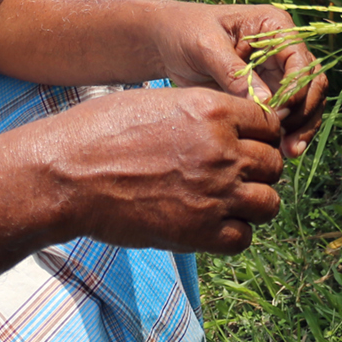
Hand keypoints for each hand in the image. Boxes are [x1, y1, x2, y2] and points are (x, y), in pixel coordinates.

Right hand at [34, 88, 285, 252]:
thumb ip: (203, 114)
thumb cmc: (103, 132)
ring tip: (226, 204)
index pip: (269, 124)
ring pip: (269, 204)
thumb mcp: (160, 103)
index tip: (244, 146)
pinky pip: (243, 238)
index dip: (259, 136)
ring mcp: (215, 193)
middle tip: (233, 177)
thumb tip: (228, 128)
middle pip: (273, 164)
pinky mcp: (200, 232)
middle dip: (258, 171)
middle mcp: (223, 150)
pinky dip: (233, 234)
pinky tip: (211, 225)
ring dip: (252, 204)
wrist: (68, 174)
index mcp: (213, 110)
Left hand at [150, 1, 328, 159]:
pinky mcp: (268, 92)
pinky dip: (288, 132)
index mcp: (276, 27)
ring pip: (306, 102)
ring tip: (288, 153)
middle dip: (305, 114)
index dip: (297, 90)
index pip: (302, 61)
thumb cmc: (186, 31)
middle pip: (313, 83)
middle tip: (288, 142)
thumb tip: (267, 104)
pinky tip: (279, 151)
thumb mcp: (206, 46)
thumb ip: (234, 72)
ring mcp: (278, 71)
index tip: (279, 114)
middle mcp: (284, 48)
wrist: (168, 41)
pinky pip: (288, 113)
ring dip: (302, 127)